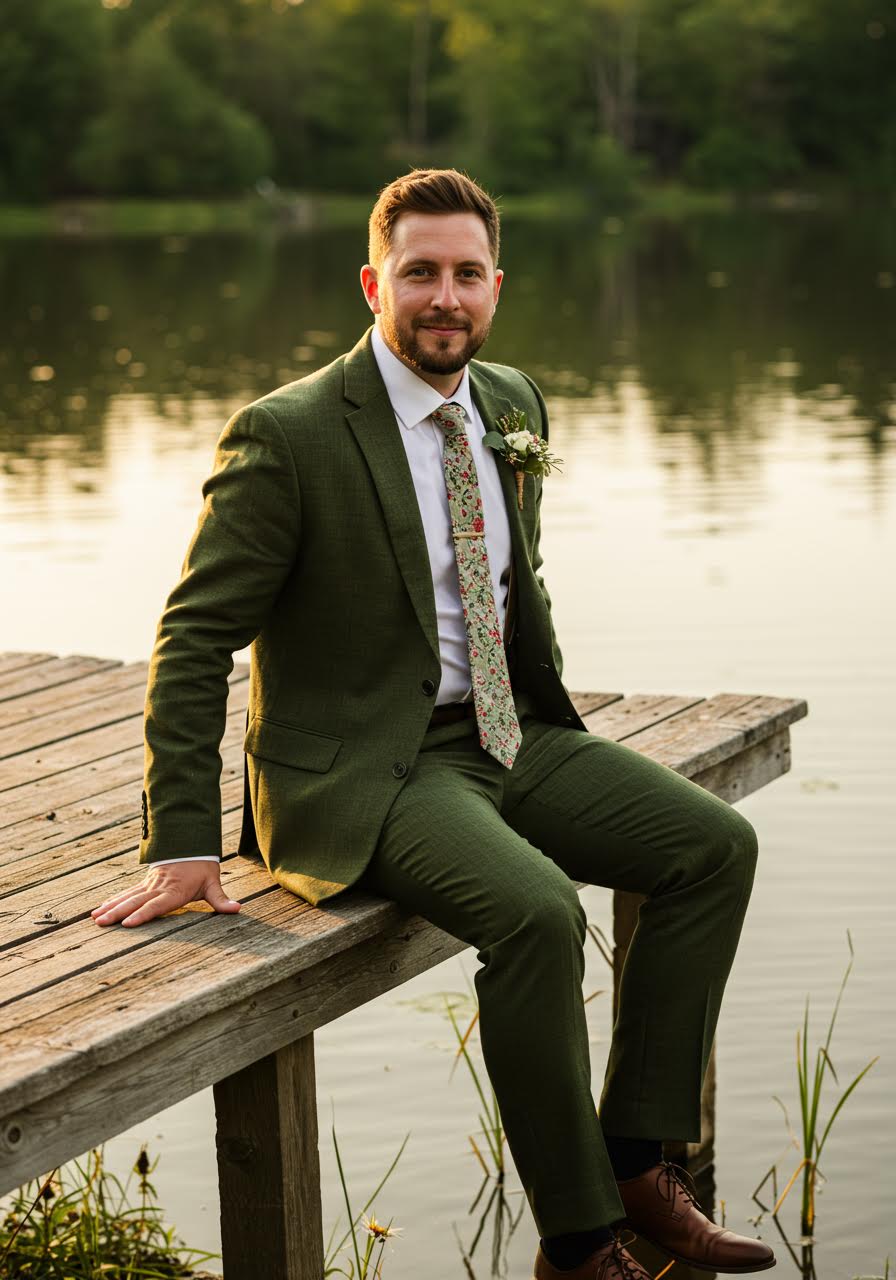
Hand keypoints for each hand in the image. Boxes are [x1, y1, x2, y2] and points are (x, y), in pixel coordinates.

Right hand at [90, 861, 241, 927]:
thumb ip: (221, 899)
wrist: (191, 844)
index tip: (127, 923)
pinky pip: (126, 892)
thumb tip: (237, 909)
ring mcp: (149, 885)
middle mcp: (158, 888)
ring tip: (95, 918)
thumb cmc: (202, 867)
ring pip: (127, 897)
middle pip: (136, 902)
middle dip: (118, 913)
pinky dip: (113, 900)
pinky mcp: (145, 883)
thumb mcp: (213, 883)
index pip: (157, 904)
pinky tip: (100, 908)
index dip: (143, 914)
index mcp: (174, 891)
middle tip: (101, 923)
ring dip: (111, 907)